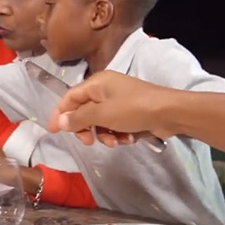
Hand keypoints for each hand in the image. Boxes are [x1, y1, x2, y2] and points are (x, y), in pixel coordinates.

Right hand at [46, 70, 171, 147]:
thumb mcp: (101, 114)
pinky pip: (115, 124)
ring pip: (100, 121)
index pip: (69, 98)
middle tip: (89, 142)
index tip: (54, 131)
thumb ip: (78, 118)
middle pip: (84, 111)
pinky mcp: (131, 112)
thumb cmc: (133, 109)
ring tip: (114, 141)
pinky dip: (117, 133)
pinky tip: (127, 139)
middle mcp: (106, 89)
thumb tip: (60, 121)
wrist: (170, 113)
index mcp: (97, 83)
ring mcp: (119, 101)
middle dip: (86, 128)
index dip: (60, 114)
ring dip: (103, 134)